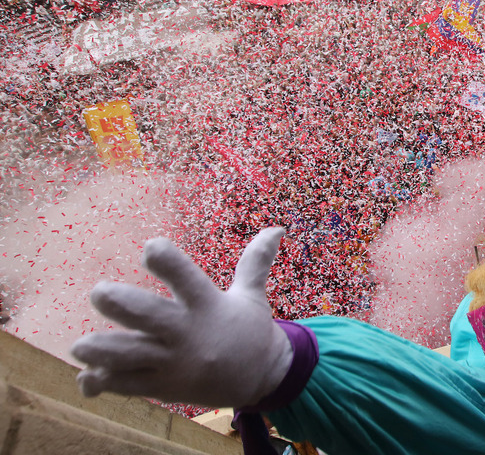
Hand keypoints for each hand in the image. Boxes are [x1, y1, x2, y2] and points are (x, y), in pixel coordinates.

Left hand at [71, 227, 292, 408]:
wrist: (262, 379)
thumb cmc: (251, 331)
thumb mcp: (252, 295)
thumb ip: (255, 262)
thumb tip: (276, 228)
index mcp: (208, 305)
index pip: (186, 278)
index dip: (168, 262)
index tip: (151, 247)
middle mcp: (188, 332)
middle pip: (150, 317)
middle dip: (122, 305)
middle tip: (99, 292)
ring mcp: (173, 362)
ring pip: (131, 356)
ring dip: (103, 351)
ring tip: (80, 346)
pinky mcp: (163, 386)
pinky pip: (127, 385)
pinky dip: (102, 383)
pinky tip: (87, 376)